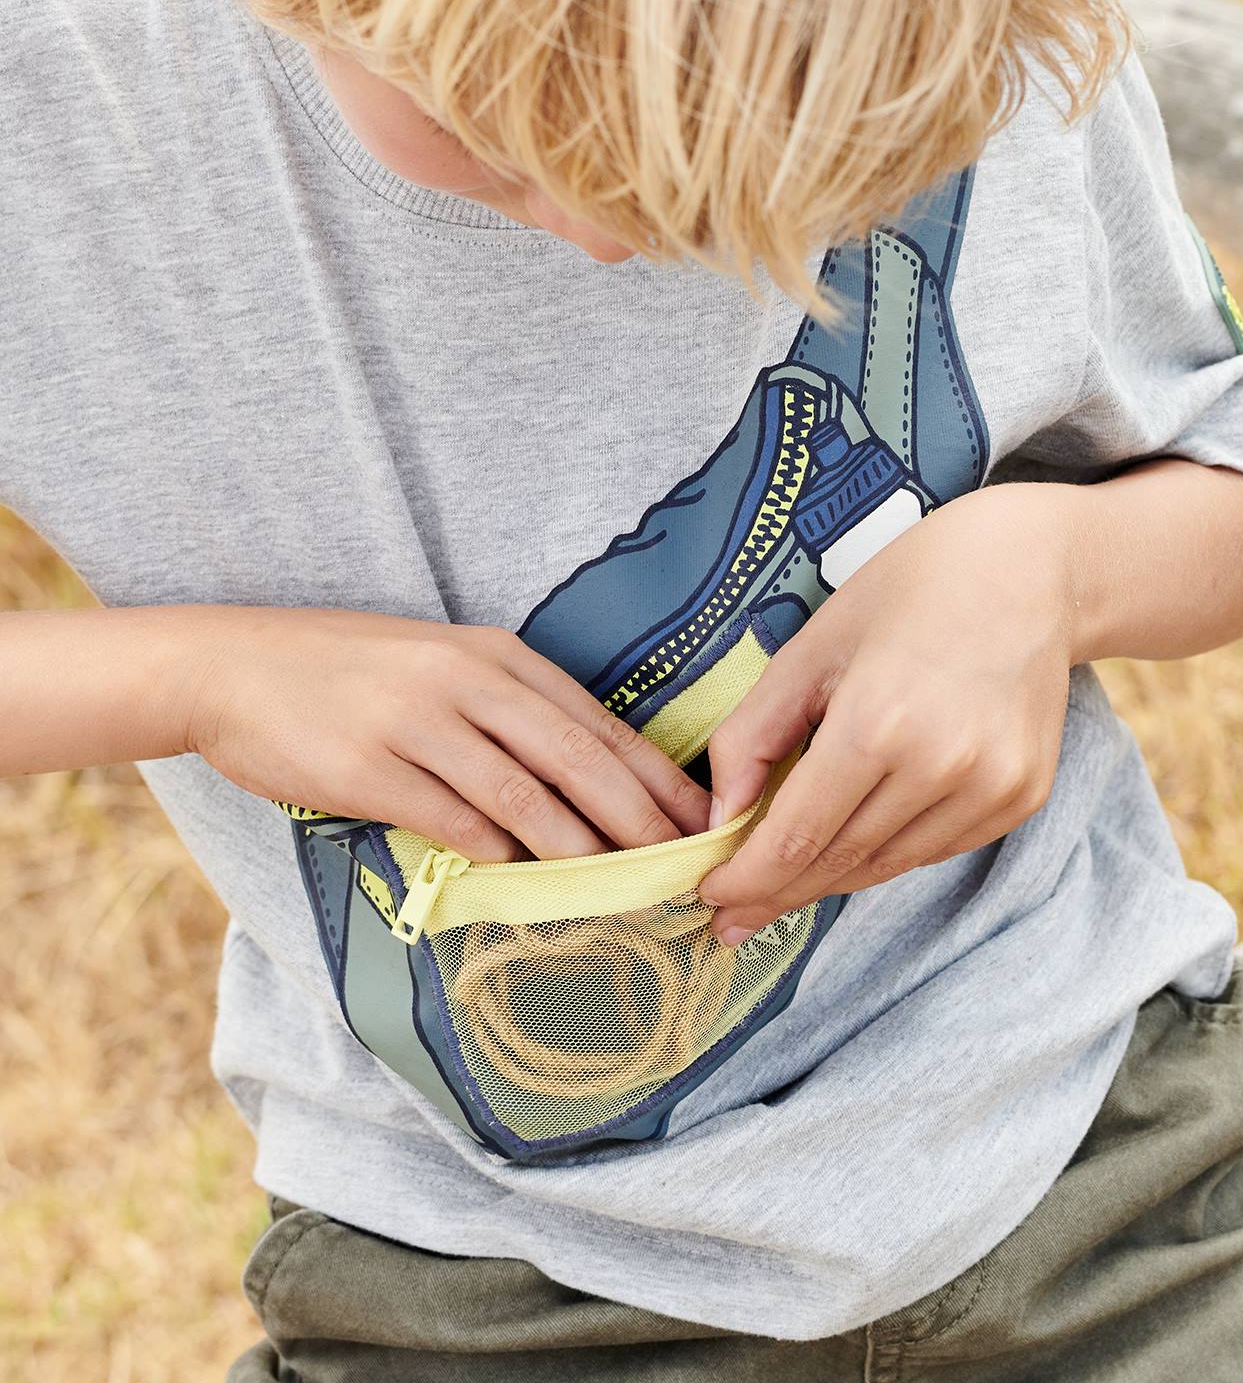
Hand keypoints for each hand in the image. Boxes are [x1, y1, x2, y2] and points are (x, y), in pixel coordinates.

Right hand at [183, 607, 712, 860]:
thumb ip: (510, 712)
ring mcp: (417, 723)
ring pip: (525, 796)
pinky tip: (524, 881)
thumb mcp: (442, 665)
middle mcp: (466, 681)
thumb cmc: (350, 671)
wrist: (235, 666)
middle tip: (685, 868)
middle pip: (578, 758)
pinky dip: (496, 855)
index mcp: (495, 656)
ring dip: (581, 851)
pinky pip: (451, 821)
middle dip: (642, 820)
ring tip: (625, 891)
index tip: (703, 821)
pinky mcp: (369, 768)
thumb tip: (588, 784)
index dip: (657, 778)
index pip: (599, 723)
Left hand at [696, 484, 1076, 942]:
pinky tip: (851, 848)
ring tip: (781, 887)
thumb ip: (753, 736)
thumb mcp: (810, 650)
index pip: (797, 837)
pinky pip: (936, 849)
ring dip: (830, 879)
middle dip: (778, 892)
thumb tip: (719, 818)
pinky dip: (887, 854)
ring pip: (889, 865)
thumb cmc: (908, 591)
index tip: (710, 898)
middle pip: (841, 860)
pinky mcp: (1023, 797)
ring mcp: (993, 788)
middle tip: (732, 918)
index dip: (748, 880)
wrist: (1030, 569)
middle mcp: (943, 766)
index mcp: (878, 723)